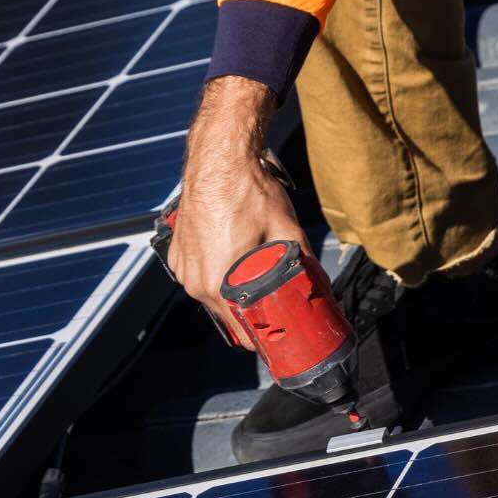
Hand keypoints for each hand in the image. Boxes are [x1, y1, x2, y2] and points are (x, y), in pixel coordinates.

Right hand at [169, 77, 304, 344]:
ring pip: (211, 294)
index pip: (241, 332)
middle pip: (226, 315)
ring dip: (231, 293)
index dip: (263, 340)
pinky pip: (198, 273)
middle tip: (273, 306)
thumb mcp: (286, 230)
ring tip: (254, 279)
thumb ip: (304, 263)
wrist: (218, 158)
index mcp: (217, 283)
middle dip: (250, 315)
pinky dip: (215, 272)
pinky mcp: (177, 250)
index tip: (277, 339)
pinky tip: (234, 257)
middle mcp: (194, 279)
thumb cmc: (246, 190)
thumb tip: (320, 282)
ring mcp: (182, 265)